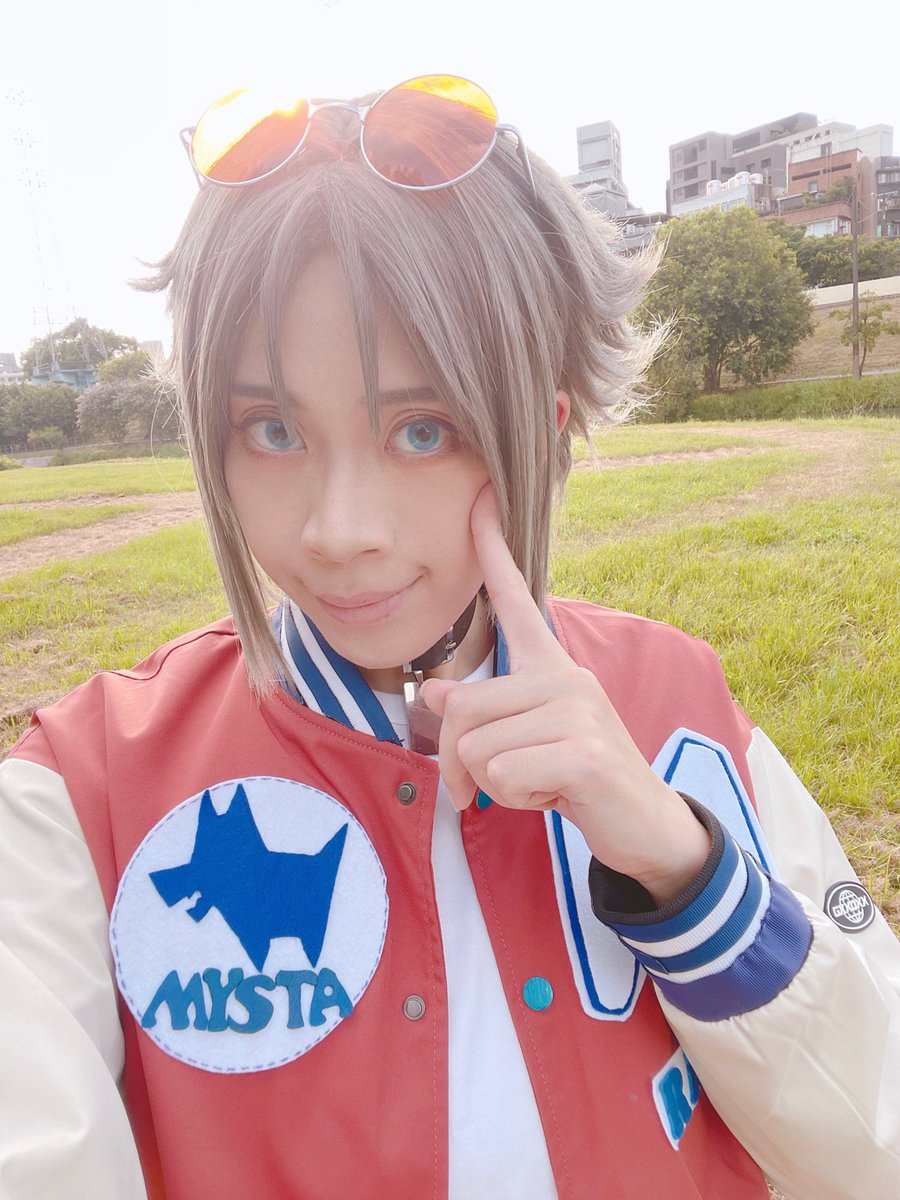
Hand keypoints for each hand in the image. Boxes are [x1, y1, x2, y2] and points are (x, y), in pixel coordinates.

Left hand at [420, 484, 709, 905]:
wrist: (643, 824)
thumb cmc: (574, 778)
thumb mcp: (522, 742)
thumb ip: (484, 714)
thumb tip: (432, 696)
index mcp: (551, 666)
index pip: (518, 601)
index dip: (494, 552)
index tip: (479, 501)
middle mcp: (566, 675)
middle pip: (460, 707)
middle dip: (459, 761)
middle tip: (491, 785)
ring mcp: (578, 709)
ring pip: (476, 747)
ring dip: (492, 784)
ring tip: (536, 782)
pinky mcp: (583, 751)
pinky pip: (502, 773)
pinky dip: (514, 798)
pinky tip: (552, 795)